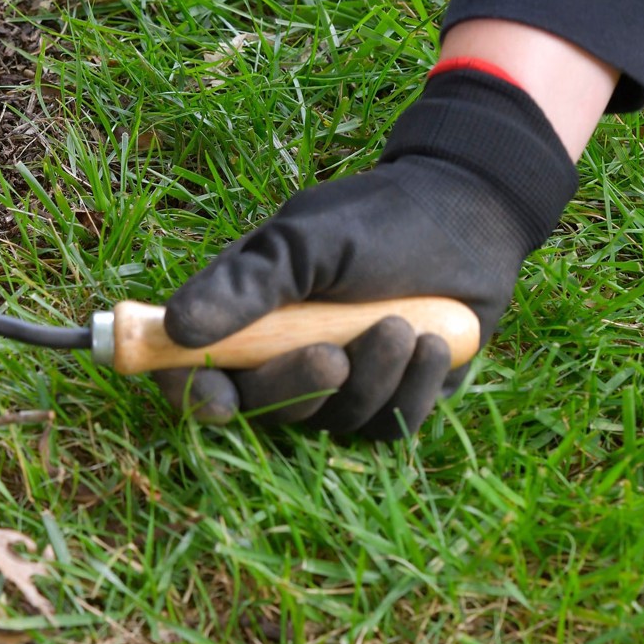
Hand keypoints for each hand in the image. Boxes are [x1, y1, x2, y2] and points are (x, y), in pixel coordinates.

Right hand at [153, 67, 579, 440]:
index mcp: (245, 316)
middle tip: (333, 356)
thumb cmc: (375, 220)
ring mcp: (340, 387)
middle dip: (296, 387)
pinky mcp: (393, 401)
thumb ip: (244, 283)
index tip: (220, 399)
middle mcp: (284, 359)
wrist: (467, 218)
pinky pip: (391, 426)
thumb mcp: (305, 240)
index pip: (194, 370)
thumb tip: (176, 326)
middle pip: (262, 409)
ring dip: (370, 377)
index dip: (196, 393)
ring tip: (401, 325)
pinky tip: (433, 343)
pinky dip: (413, 389)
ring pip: (334, 421)